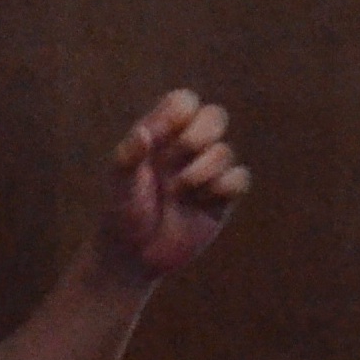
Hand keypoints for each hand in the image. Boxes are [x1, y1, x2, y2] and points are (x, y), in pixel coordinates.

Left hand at [100, 91, 248, 282]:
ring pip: (226, 151)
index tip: (159, 137)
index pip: (183, 101)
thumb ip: (128, 157)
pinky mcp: (222, 198)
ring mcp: (206, 173)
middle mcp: (187, 150)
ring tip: (178, 192)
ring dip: (203, 170)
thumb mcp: (119, 186)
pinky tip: (201, 203)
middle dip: (200, 134)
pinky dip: (223, 187)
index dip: (179, 112)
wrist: (134, 258)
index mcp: (160, 136)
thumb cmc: (121, 215)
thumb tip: (143, 133)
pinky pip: (240, 178)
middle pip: (215, 116)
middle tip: (176, 157)